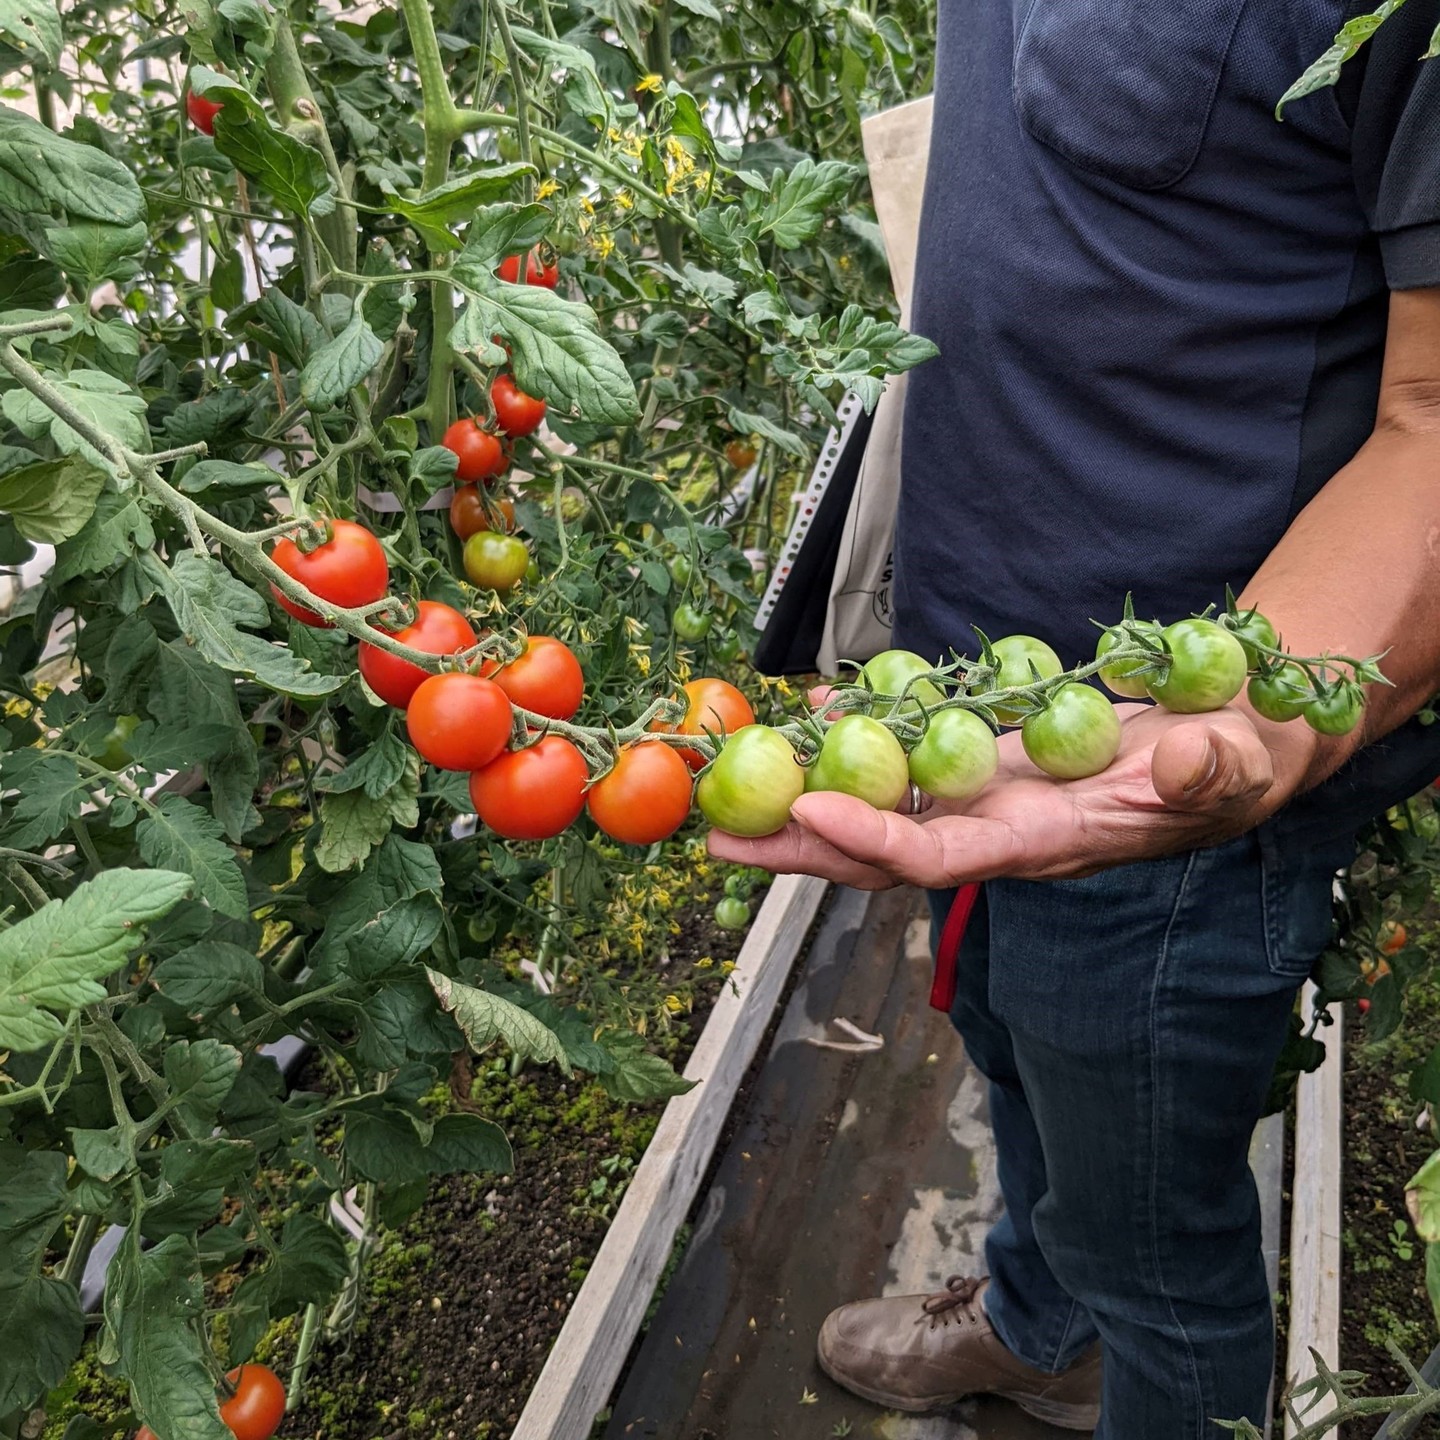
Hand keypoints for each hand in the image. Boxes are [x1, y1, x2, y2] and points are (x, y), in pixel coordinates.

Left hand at [707, 702, 1317, 889]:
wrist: (1228, 743)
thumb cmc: (1234, 761)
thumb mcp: (1234, 767)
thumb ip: (1210, 775)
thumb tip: (1185, 764)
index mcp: (1043, 843)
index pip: (941, 859)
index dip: (873, 841)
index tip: (806, 811)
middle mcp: (997, 829)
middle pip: (879, 848)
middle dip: (798, 846)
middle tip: (714, 836)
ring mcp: (985, 795)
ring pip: (879, 804)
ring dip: (805, 794)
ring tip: (733, 778)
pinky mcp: (984, 759)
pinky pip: (905, 755)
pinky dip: (858, 736)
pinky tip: (814, 709)